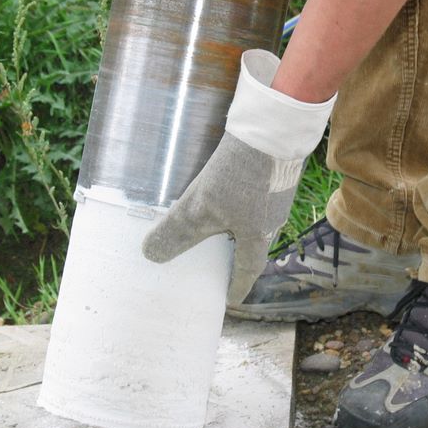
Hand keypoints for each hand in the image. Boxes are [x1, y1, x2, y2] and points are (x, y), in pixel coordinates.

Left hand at [142, 49, 335, 304]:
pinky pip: (255, 199)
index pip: (247, 271)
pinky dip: (239, 204)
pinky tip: (226, 193)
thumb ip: (177, 232)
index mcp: (258, 237)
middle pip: (253, 247)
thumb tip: (151, 256)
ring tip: (215, 227)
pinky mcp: (275, 174)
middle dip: (235, 257)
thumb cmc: (239, 175)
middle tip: (217, 262)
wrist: (272, 129)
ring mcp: (276, 195)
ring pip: (254, 222)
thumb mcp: (200, 208)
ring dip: (236, 229)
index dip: (236, 286)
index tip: (229, 298)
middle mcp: (272, 220)